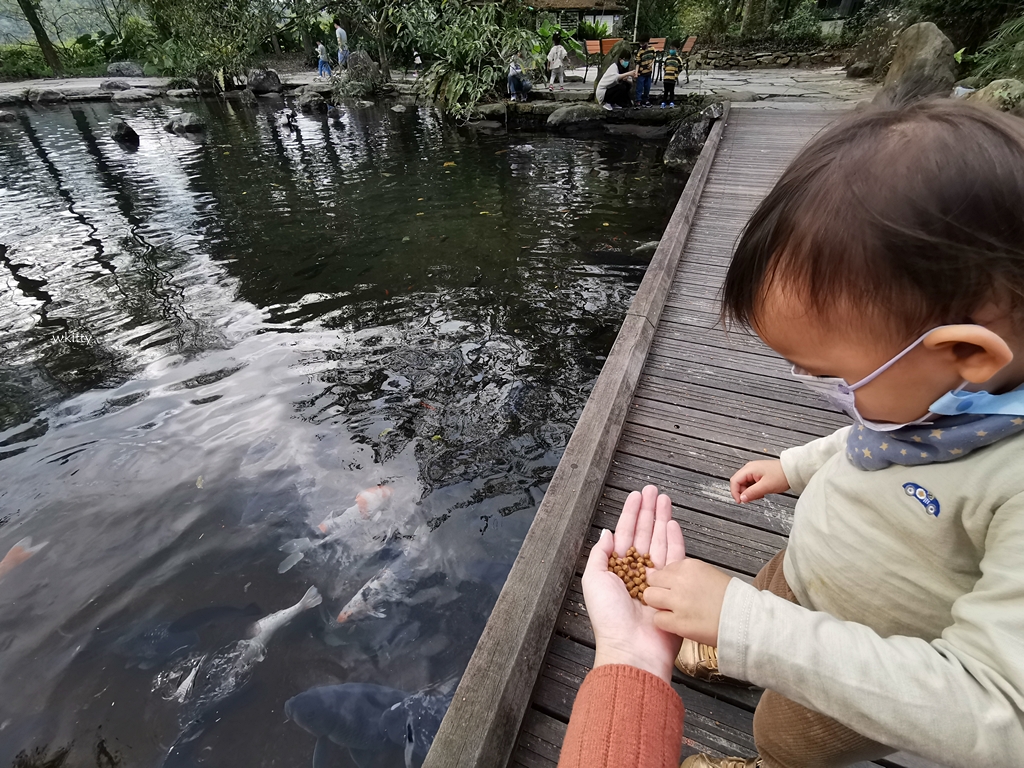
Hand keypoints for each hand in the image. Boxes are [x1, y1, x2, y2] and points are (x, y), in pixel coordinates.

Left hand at [583, 485, 684, 682]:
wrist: (632, 647)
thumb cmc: (609, 618)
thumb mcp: (594, 580)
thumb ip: (600, 555)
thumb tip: (607, 534)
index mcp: (616, 570)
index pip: (625, 535)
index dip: (630, 514)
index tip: (637, 495)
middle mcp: (636, 572)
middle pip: (643, 534)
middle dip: (648, 511)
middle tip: (654, 490)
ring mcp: (655, 579)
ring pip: (659, 542)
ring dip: (662, 519)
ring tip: (665, 500)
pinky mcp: (672, 588)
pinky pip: (674, 559)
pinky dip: (674, 540)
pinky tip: (673, 524)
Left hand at [644, 559, 732, 646]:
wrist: (747, 620)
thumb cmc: (733, 599)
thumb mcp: (710, 574)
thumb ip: (689, 574)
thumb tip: (672, 578)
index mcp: (690, 566)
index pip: (665, 568)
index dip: (668, 580)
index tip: (675, 589)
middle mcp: (681, 580)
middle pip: (652, 580)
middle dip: (658, 589)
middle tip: (670, 601)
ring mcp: (678, 601)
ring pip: (650, 597)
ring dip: (658, 604)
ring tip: (671, 612)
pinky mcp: (678, 622)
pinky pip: (657, 619)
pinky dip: (665, 623)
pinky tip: (678, 624)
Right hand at [729, 459, 789, 502]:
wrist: (793, 471)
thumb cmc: (781, 475)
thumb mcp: (766, 486)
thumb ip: (752, 493)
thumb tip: (741, 499)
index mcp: (749, 469)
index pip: (735, 481)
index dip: (735, 492)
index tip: (739, 501)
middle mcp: (750, 469)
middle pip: (739, 483)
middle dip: (743, 493)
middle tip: (752, 499)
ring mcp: (754, 471)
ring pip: (745, 484)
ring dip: (750, 492)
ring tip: (760, 495)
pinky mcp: (759, 475)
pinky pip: (751, 484)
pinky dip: (754, 490)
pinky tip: (762, 492)